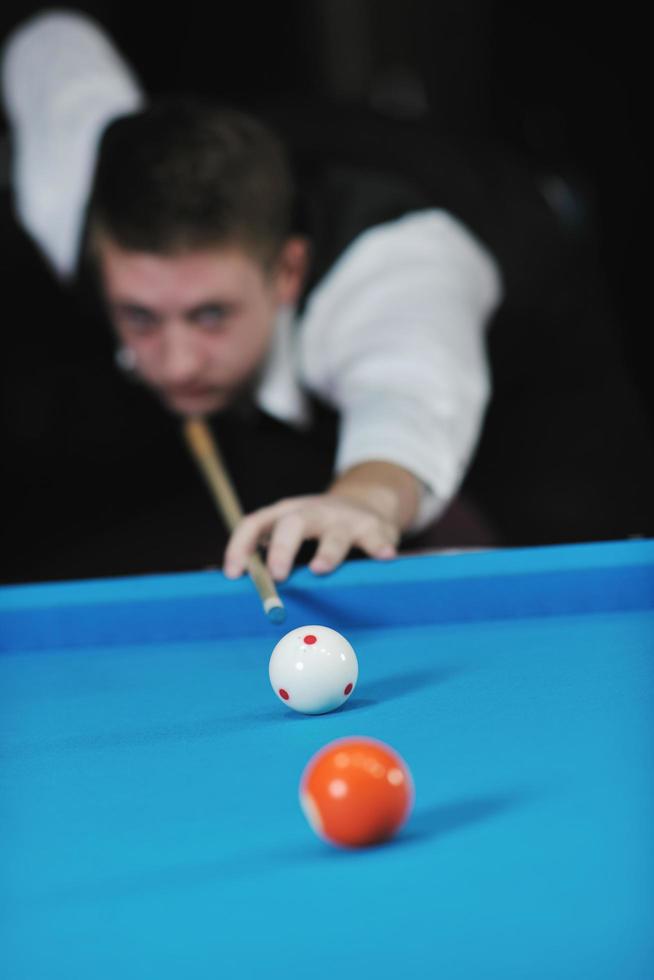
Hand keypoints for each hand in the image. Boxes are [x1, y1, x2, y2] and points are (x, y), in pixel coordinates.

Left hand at [223, 493, 399, 581]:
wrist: (367, 502)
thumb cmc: (318, 529)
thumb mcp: (291, 534)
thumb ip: (268, 554)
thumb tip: (230, 584)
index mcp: (285, 514)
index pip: (255, 523)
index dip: (240, 546)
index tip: (233, 574)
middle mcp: (312, 513)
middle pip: (292, 524)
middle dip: (282, 549)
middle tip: (277, 575)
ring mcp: (343, 519)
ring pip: (334, 534)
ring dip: (327, 552)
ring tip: (321, 569)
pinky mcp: (373, 527)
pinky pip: (375, 538)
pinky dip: (378, 547)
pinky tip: (384, 557)